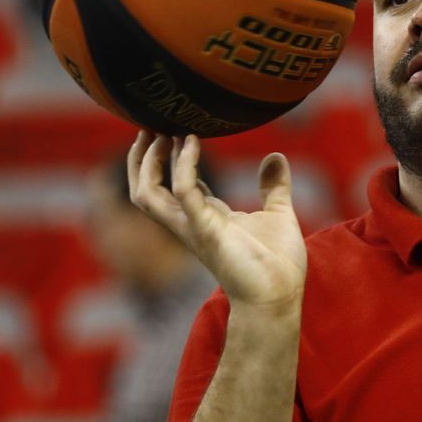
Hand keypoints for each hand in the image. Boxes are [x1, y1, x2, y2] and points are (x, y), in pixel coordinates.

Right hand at [128, 132, 306, 311]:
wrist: (280, 296)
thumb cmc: (278, 263)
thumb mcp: (278, 214)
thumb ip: (273, 186)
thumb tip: (275, 156)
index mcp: (205, 218)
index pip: (173, 185)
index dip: (169, 158)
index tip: (174, 130)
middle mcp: (191, 223)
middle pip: (145, 190)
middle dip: (141, 159)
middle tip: (151, 125)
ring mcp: (194, 227)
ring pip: (147, 194)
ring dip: (147, 162)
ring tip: (160, 132)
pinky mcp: (206, 230)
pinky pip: (182, 191)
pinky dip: (183, 165)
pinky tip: (191, 142)